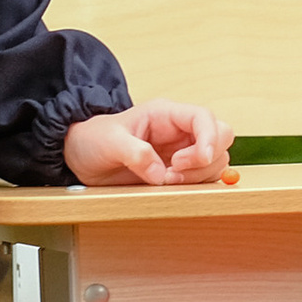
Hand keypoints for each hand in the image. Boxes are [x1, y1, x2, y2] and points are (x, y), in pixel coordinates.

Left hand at [62, 100, 234, 187]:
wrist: (81, 157)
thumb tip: (160, 172)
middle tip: (174, 171)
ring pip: (216, 160)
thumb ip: (134, 152)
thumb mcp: (108, 142)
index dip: (210, 137)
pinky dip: (194, 186)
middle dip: (205, 158)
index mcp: (165, 115)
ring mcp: (182, 151)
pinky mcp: (180, 171)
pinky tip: (168, 187)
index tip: (199, 158)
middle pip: (220, 137)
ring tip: (166, 180)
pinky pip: (203, 177)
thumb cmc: (93, 140)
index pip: (203, 117)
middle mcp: (179, 131)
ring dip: (198, 175)